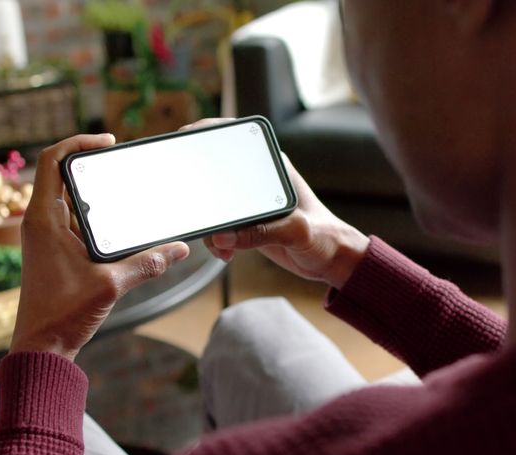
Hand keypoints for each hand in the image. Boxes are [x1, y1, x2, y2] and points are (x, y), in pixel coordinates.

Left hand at [9, 134, 190, 359]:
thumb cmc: (62, 315)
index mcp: (43, 219)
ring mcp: (44, 237)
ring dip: (93, 191)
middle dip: (91, 165)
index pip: (51, 160)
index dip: (78, 142)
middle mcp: (39, 222)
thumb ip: (147, 263)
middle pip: (61, 174)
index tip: (107, 142)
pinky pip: (71, 220)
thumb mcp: (111, 285)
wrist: (41, 348)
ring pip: (68, 198)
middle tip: (122, 164)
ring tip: (124, 189)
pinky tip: (118, 224)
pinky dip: (93, 214)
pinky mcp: (52, 251)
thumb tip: (179, 248)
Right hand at [187, 119, 370, 289]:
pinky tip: (225, 254)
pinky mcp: (247, 223)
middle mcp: (259, 179)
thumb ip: (261, 233)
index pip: (235, 137)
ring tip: (220, 247)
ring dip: (209, 226)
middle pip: (215, 171)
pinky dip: (216, 241)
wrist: (332, 261)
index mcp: (272, 167)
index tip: (183, 138)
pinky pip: (220, 226)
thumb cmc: (325, 238)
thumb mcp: (297, 231)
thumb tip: (221, 237)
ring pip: (214, 203)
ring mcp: (251, 201)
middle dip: (198, 187)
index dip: (206, 132)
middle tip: (186, 201)